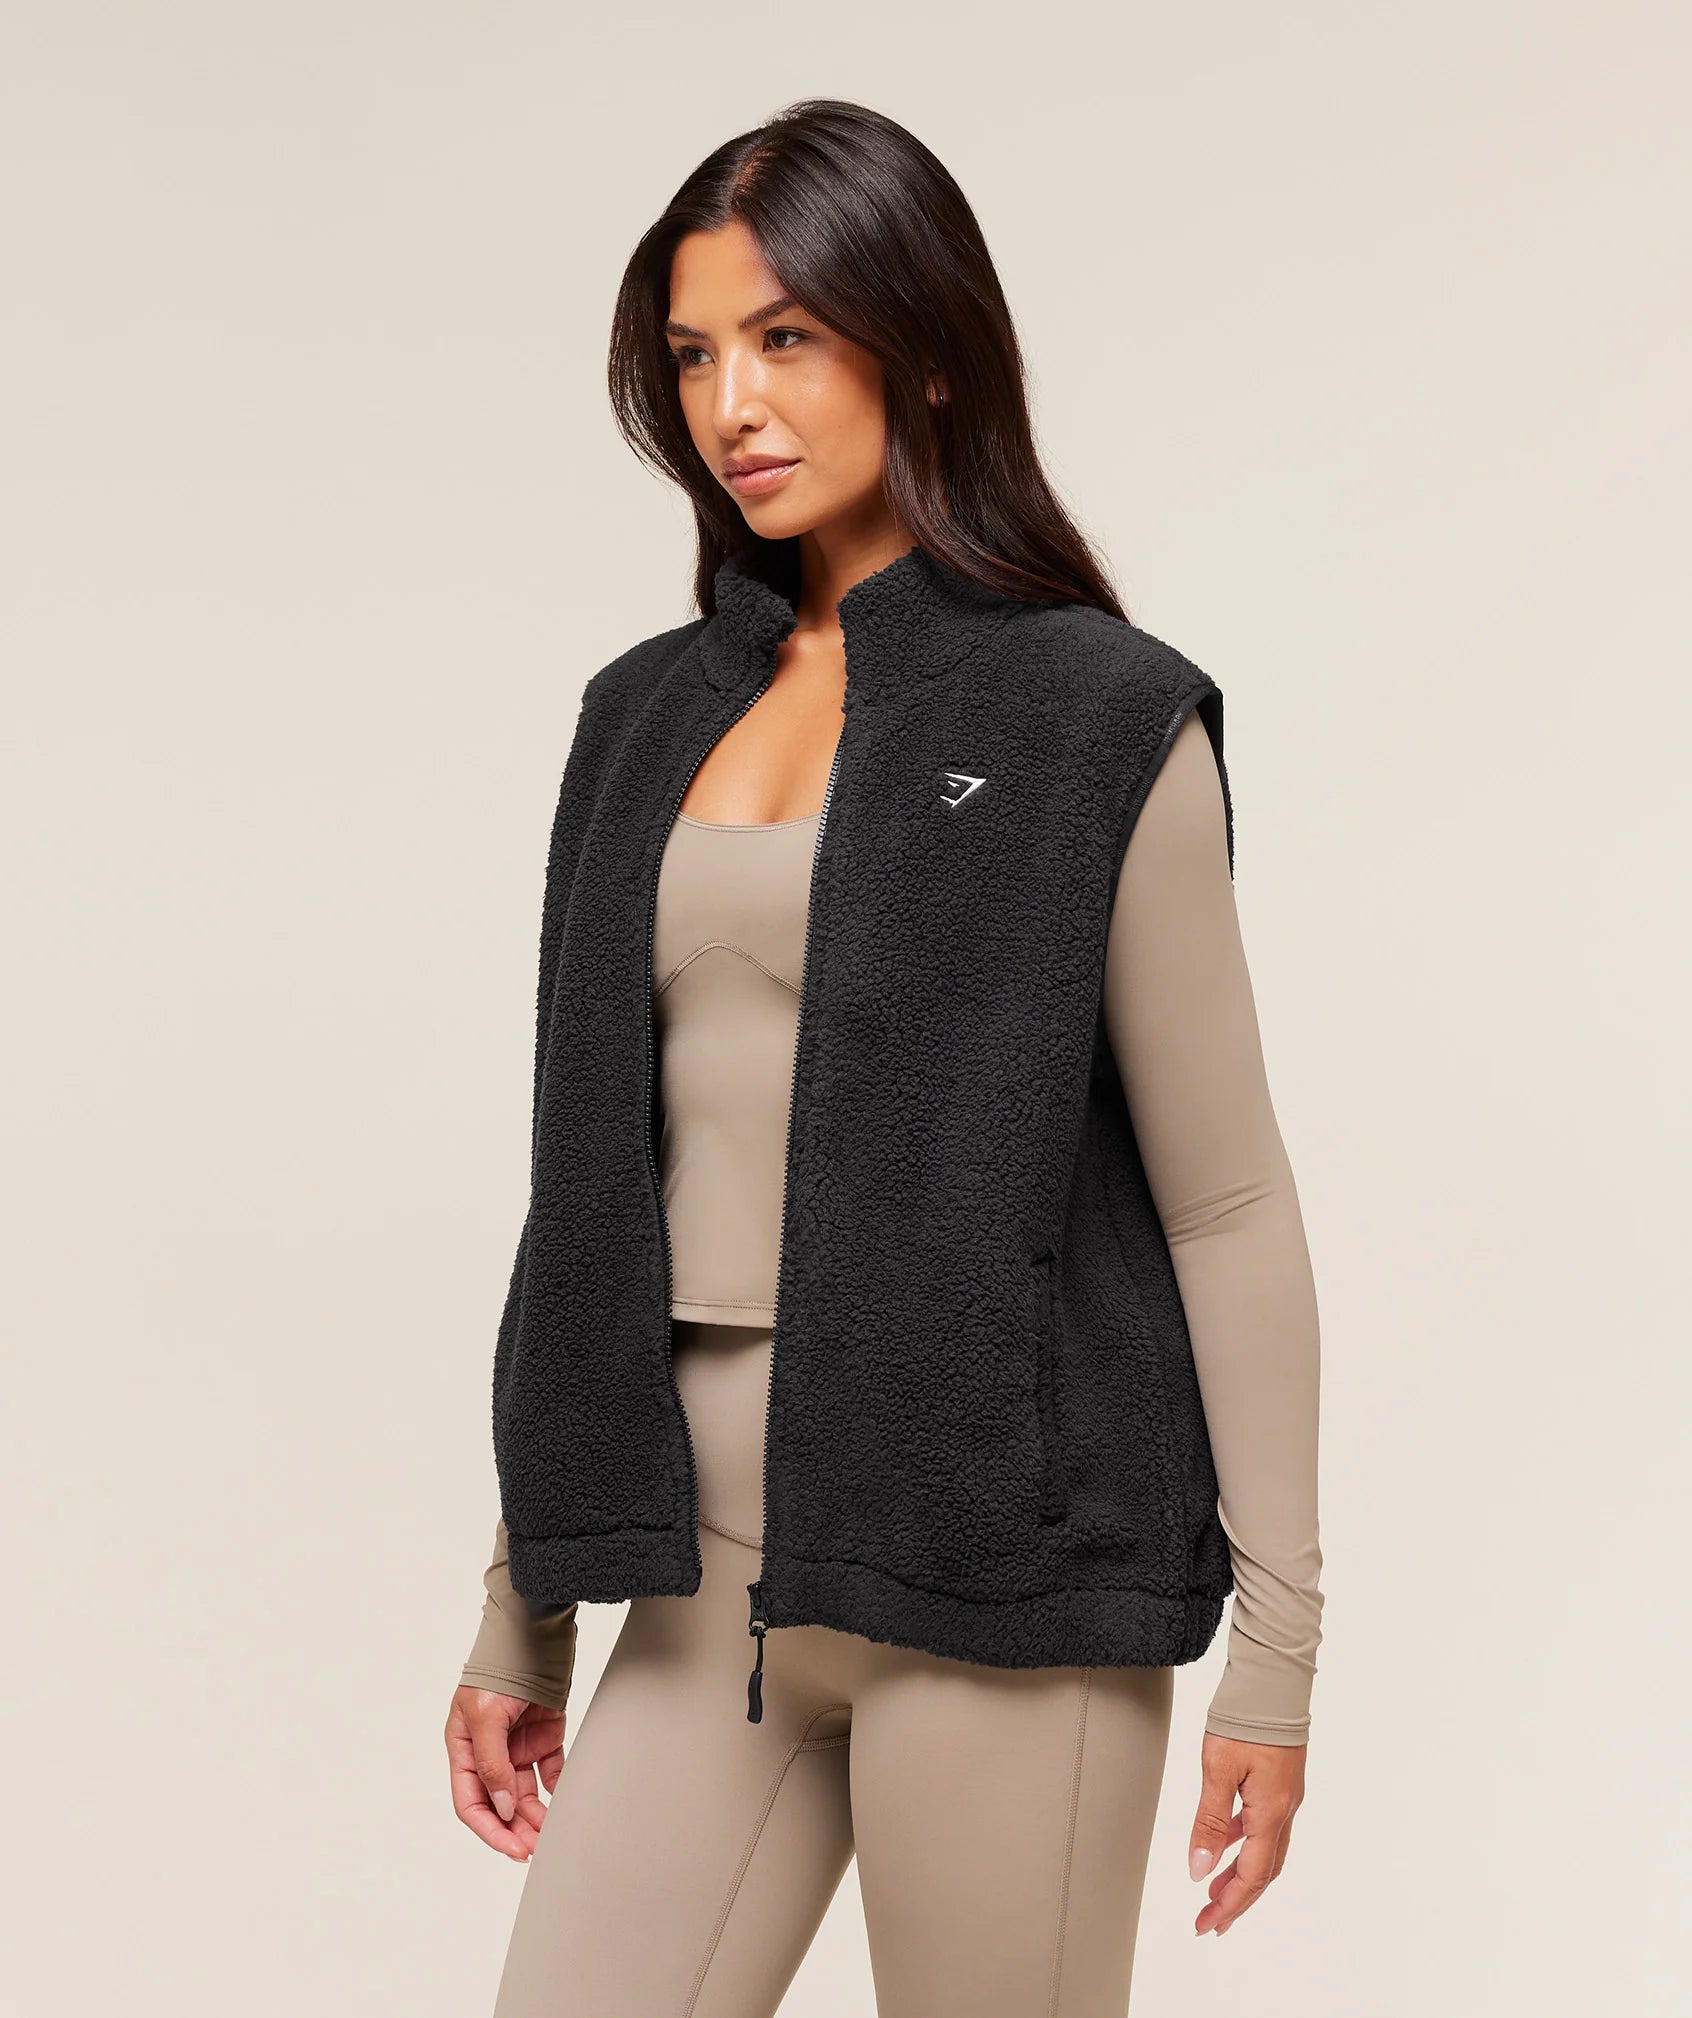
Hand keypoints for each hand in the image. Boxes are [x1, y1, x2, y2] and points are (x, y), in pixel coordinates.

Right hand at [445, 1684, 565, 1861]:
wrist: (536, 1633)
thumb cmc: (499, 1668)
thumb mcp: (484, 1715)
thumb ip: (491, 1763)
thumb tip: (502, 1807)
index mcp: (464, 1747)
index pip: (471, 1802)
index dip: (489, 1829)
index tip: (512, 1848)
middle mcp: (489, 1750)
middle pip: (499, 1803)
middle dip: (515, 1829)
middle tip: (536, 1849)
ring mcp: (517, 1744)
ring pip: (525, 1793)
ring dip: (536, 1816)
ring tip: (552, 1834)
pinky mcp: (544, 1735)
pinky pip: (550, 1772)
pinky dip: (557, 1789)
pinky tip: (565, 1804)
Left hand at [1187, 1731, 1306, 1934]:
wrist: (1272, 1680)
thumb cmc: (1245, 1719)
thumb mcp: (1218, 1770)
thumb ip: (1209, 1822)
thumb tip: (1200, 1870)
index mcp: (1271, 1813)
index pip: (1252, 1877)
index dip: (1229, 1905)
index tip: (1205, 1925)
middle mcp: (1285, 1810)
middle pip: (1263, 1871)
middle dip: (1236, 1899)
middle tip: (1209, 1920)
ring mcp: (1285, 1796)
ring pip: (1265, 1849)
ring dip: (1240, 1873)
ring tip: (1213, 1889)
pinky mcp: (1279, 1782)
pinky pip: (1262, 1825)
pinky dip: (1242, 1841)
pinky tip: (1223, 1840)